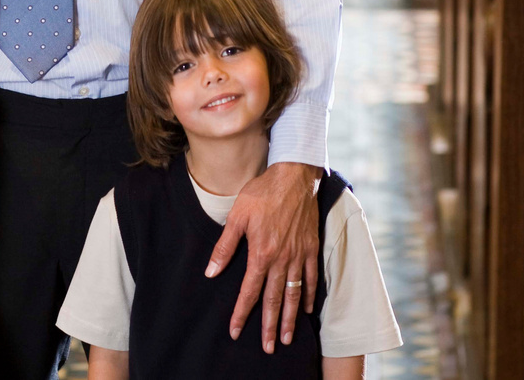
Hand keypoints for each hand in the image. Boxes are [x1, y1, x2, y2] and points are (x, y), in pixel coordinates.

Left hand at [208, 161, 319, 352]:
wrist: (294, 176)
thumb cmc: (263, 193)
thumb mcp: (237, 216)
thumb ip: (225, 246)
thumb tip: (211, 271)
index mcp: (261, 253)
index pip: (250, 291)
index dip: (241, 313)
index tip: (235, 330)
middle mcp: (282, 259)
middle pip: (274, 300)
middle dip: (269, 326)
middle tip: (267, 347)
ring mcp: (299, 255)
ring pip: (294, 294)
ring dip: (289, 318)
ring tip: (286, 338)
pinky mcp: (311, 248)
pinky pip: (312, 278)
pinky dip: (310, 295)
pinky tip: (307, 309)